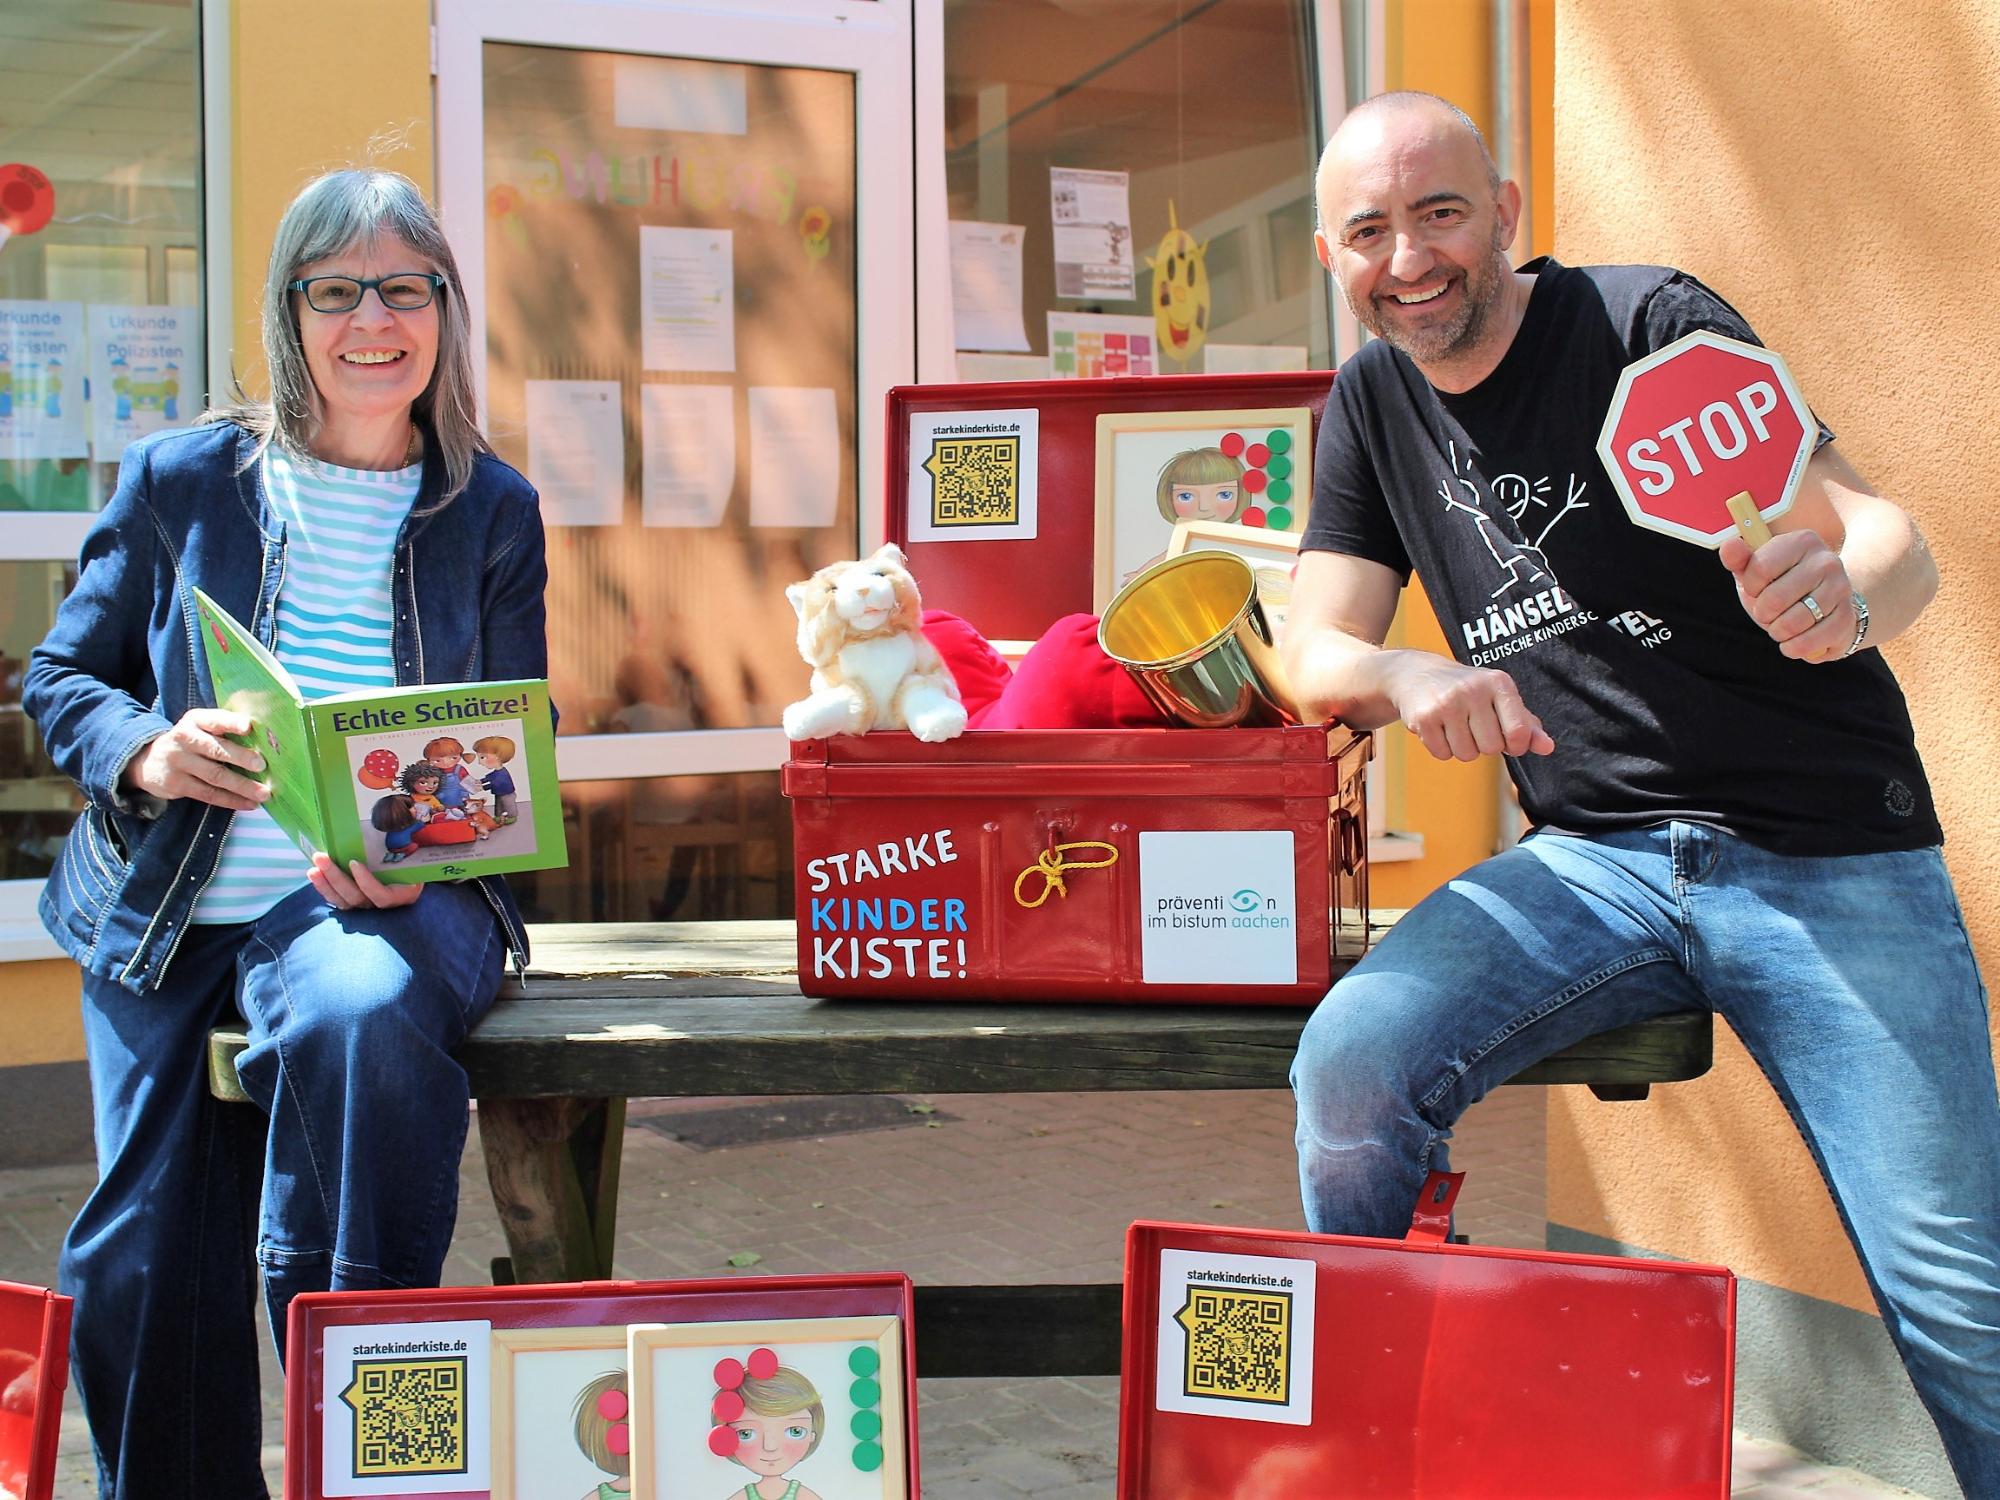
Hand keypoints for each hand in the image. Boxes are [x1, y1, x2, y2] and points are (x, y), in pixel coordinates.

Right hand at [124, 708, 268, 809]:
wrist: (148, 761)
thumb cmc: (191, 742)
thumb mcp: (201, 728)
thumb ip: (225, 729)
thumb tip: (266, 740)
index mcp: (195, 720)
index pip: (214, 719)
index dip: (231, 722)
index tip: (248, 726)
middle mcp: (185, 739)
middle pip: (215, 749)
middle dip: (240, 757)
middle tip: (262, 765)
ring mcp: (179, 762)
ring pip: (215, 775)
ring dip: (242, 786)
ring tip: (264, 793)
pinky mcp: (177, 784)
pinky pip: (208, 794)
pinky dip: (232, 800)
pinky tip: (250, 804)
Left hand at [307, 852, 422, 909]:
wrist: (415, 875)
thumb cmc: (416, 862)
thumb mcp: (417, 856)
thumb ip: (409, 845)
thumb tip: (402, 817)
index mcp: (403, 894)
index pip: (381, 896)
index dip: (366, 882)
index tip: (354, 862)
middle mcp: (384, 905)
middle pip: (357, 898)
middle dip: (336, 878)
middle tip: (321, 858)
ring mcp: (368, 906)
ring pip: (344, 901)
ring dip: (326, 884)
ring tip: (313, 868)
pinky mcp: (355, 903)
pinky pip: (338, 900)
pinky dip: (325, 888)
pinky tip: (315, 875)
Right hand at [1386, 655, 1555, 761]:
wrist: (1416, 674)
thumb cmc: (1468, 691)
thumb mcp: (1500, 699)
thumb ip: (1527, 724)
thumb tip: (1548, 748)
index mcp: (1499, 683)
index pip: (1519, 732)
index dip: (1515, 745)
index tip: (1507, 739)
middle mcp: (1473, 690)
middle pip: (1491, 748)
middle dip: (1483, 745)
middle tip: (1472, 725)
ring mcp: (1446, 703)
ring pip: (1466, 754)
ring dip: (1461, 747)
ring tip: (1453, 725)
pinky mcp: (1424, 718)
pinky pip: (1442, 754)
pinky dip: (1441, 747)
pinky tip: (1437, 727)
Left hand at [1718, 529, 1853, 660]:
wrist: (1826, 606)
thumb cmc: (1783, 586)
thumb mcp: (1758, 571)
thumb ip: (1739, 559)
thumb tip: (1729, 546)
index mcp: (1802, 541)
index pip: (1760, 568)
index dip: (1752, 587)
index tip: (1759, 588)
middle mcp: (1826, 561)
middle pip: (1774, 599)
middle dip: (1763, 613)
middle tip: (1770, 612)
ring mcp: (1841, 589)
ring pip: (1791, 623)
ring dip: (1778, 632)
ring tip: (1782, 626)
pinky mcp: (1848, 618)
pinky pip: (1808, 642)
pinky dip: (1793, 647)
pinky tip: (1794, 641)